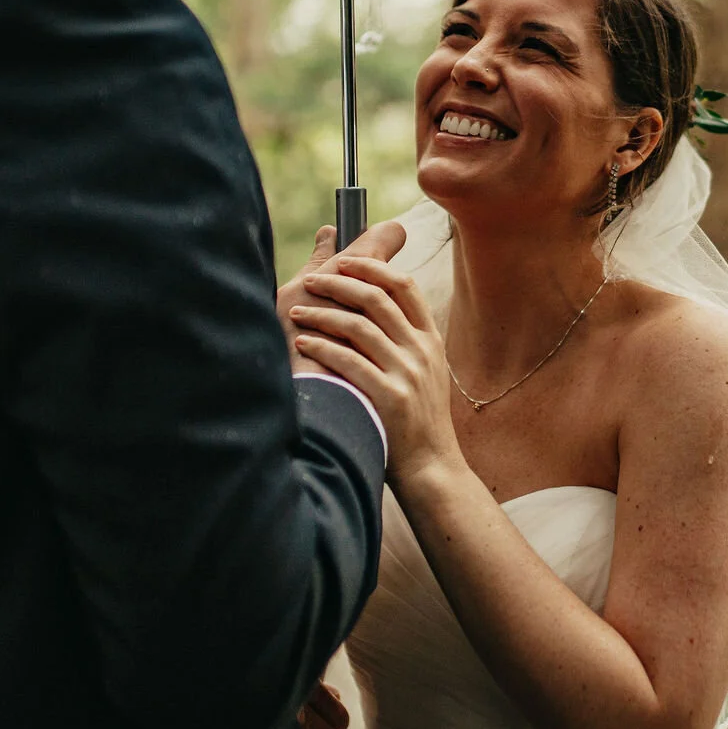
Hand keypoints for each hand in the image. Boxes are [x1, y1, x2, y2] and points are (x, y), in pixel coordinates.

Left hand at [286, 237, 461, 491]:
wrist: (431, 467)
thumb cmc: (417, 420)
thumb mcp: (426, 372)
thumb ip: (407, 339)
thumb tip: (377, 307)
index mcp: (430, 339)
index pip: (404, 286)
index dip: (373, 268)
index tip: (345, 261)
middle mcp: (421, 351)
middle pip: (377, 298)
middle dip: (339, 283)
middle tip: (311, 280)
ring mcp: (407, 373)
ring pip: (359, 326)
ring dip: (322, 314)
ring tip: (297, 312)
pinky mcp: (389, 397)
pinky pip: (348, 361)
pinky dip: (321, 348)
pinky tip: (302, 343)